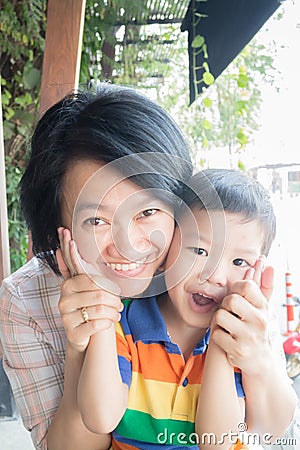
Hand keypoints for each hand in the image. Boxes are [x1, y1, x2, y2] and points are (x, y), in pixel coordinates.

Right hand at [56, 228, 122, 352]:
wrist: (85, 335)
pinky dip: (107, 323)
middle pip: (99, 294)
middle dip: (114, 300)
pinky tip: (109, 322)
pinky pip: (97, 325)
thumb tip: (63, 235)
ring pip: (99, 310)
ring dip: (113, 312)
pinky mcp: (72, 333)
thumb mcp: (86, 283)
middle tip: (121, 304)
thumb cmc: (89, 305)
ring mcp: (66, 317)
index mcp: (68, 285)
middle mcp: (64, 300)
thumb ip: (76, 261)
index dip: (103, 281)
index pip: (90, 278)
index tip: (113, 286)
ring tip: (117, 313)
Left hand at [211, 258, 273, 374]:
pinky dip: (217, 334)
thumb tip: (266, 263)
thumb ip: (264, 284)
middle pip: (231, 300)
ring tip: (227, 324)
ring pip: (220, 316)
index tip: (234, 294)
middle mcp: (259, 322)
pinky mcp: (237, 351)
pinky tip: (225, 337)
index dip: (235, 287)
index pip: (246, 286)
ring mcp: (248, 337)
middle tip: (229, 311)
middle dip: (225, 304)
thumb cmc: (258, 328)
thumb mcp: (264, 308)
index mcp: (264, 308)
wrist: (260, 362)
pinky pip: (215, 334)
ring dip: (219, 320)